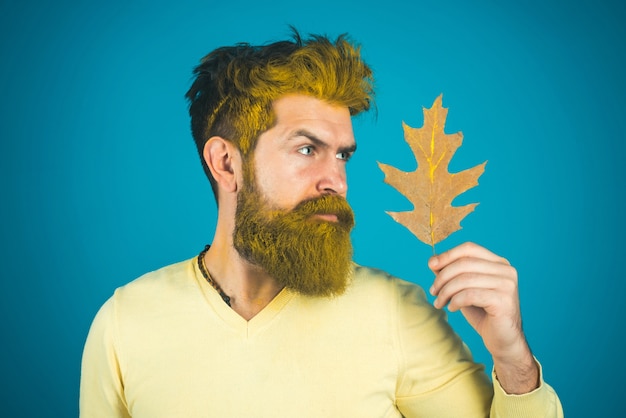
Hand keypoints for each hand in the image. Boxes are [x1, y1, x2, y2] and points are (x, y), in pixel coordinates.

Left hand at [428, 242, 538, 393]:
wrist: (503, 341)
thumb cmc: (483, 314)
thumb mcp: (464, 289)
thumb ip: (452, 274)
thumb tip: (433, 262)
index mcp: (498, 263)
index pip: (469, 248)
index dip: (447, 254)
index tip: (431, 265)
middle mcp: (506, 270)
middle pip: (464, 263)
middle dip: (443, 277)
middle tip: (433, 291)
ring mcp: (507, 285)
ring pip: (465, 279)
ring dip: (446, 291)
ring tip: (439, 302)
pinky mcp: (504, 301)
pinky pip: (470, 295)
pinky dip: (456, 301)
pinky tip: (452, 308)